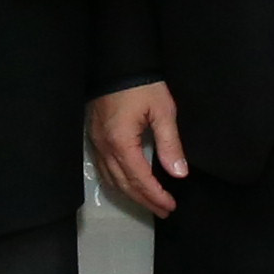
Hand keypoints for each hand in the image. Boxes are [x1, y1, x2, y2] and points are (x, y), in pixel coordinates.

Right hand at [89, 82, 187, 220]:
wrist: (116, 62)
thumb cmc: (142, 84)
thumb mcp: (162, 111)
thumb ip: (170, 144)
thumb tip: (179, 173)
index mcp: (121, 142)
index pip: (139, 179)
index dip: (155, 195)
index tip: (170, 206)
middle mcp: (104, 147)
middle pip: (124, 184)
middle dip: (145, 200)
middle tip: (164, 211)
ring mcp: (96, 143)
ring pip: (111, 179)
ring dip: (131, 194)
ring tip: (149, 203)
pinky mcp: (94, 137)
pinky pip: (104, 168)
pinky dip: (118, 182)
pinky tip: (129, 185)